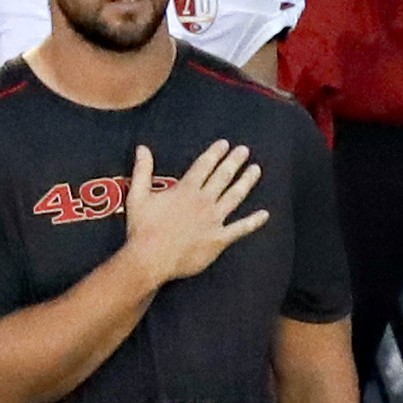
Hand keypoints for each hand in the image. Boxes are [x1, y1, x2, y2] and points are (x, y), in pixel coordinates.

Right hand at [121, 141, 266, 285]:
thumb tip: (142, 148)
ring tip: (256, 170)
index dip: (215, 153)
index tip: (225, 144)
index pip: (204, 166)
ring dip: (246, 182)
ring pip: (235, 196)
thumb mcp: (137, 195)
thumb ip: (142, 170)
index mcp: (185, 190)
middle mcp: (203, 202)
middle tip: (244, 150)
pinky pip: (241, 228)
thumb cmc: (142, 229)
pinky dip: (254, 222)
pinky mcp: (219, 239)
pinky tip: (265, 214)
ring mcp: (214, 220)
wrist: (151, 258)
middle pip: (223, 177)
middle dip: (234, 162)